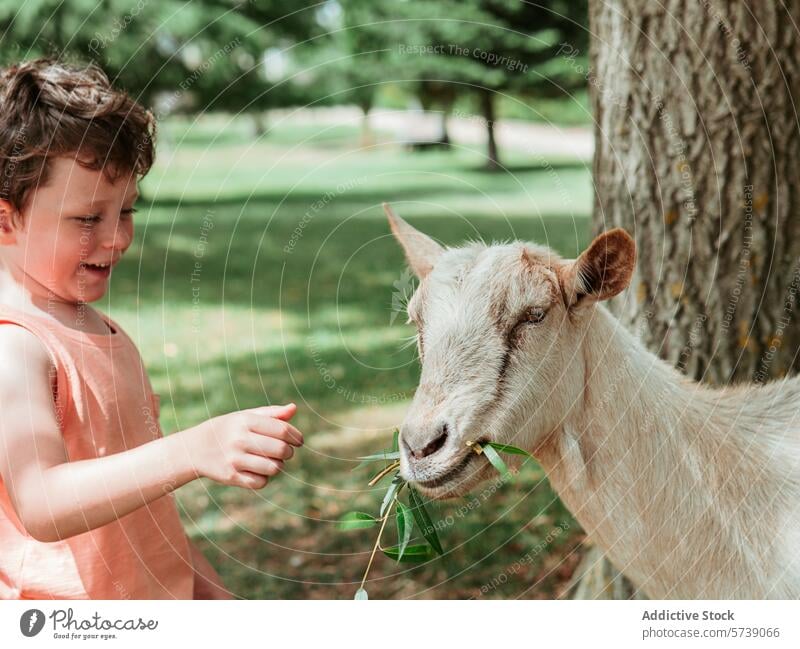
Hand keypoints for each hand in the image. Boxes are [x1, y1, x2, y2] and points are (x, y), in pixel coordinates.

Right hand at [180, 403, 302, 488]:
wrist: (195, 448)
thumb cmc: (228, 429)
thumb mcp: (246, 416)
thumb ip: (271, 413)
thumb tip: (293, 409)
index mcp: (245, 421)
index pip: (282, 430)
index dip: (296, 436)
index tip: (298, 441)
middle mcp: (239, 439)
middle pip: (281, 450)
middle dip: (289, 452)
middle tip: (285, 452)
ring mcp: (234, 459)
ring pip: (274, 468)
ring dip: (278, 466)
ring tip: (272, 460)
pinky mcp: (231, 476)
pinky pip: (261, 482)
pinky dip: (265, 478)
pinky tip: (259, 470)